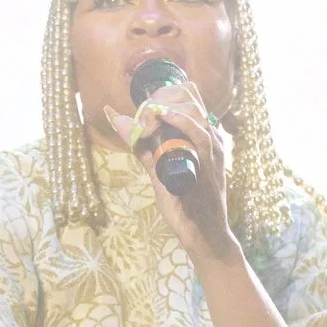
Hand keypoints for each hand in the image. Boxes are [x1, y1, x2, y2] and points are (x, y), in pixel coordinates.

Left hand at [103, 81, 236, 261]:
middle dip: (163, 96)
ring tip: (149, 112)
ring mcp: (211, 150)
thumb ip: (140, 145)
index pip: (189, 97)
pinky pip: (198, 133)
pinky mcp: (209, 163)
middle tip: (143, 111)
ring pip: (194, 110)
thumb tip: (115, 120)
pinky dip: (180, 121)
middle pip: (190, 97)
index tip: (145, 105)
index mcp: (202, 137)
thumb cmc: (184, 203)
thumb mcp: (159, 169)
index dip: (165, 93)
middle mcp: (209, 139)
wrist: (203, 233)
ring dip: (167, 106)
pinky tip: (163, 116)